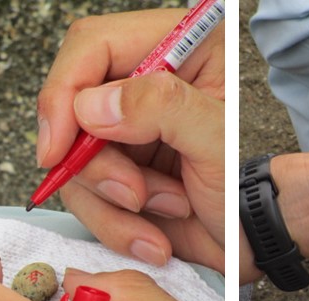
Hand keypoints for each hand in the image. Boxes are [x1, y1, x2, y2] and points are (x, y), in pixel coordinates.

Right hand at [37, 9, 223, 271]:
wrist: (249, 246)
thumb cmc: (245, 189)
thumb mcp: (215, 139)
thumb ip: (161, 108)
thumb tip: (91, 107)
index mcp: (174, 49)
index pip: (92, 47)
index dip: (64, 94)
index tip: (58, 149)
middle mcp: (141, 87)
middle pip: (72, 110)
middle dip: (99, 166)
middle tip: (137, 196)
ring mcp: (123, 134)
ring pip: (73, 163)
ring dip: (115, 203)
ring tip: (170, 210)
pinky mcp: (114, 175)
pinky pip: (85, 200)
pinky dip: (116, 226)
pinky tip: (155, 237)